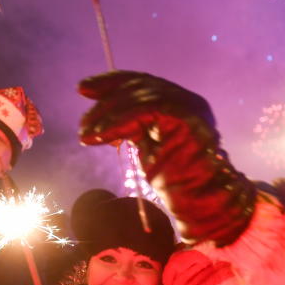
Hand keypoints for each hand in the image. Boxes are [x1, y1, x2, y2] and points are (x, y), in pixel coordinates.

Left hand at [79, 71, 256, 245]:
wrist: (201, 202)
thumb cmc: (176, 181)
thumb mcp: (148, 145)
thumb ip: (133, 124)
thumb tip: (103, 112)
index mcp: (180, 103)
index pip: (143, 82)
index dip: (111, 82)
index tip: (84, 89)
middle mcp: (187, 100)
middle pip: (140, 85)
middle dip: (105, 98)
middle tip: (83, 121)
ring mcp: (189, 106)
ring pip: (140, 96)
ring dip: (107, 115)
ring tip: (87, 134)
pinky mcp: (186, 117)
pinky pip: (145, 110)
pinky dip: (118, 122)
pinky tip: (101, 137)